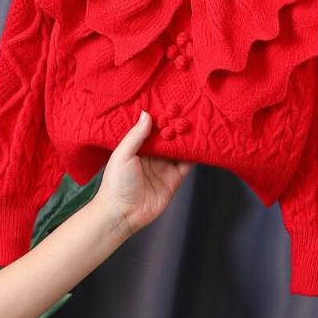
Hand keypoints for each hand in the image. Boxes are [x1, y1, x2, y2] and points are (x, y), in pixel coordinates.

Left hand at [92, 110, 195, 238]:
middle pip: (169, 136)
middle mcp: (153, 154)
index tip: (173, 103)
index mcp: (138, 146)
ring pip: (180, 148)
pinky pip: (187, 164)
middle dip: (178, 125)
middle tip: (190, 110)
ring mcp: (164, 166)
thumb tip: (146, 114)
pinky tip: (201, 144)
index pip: (153, 128)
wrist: (122, 214)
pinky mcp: (175, 178)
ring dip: (188, 138)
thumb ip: (136, 135)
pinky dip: (195, 155)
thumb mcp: (123, 154)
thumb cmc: (116, 183)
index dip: (162, 117)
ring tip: (199, 124)